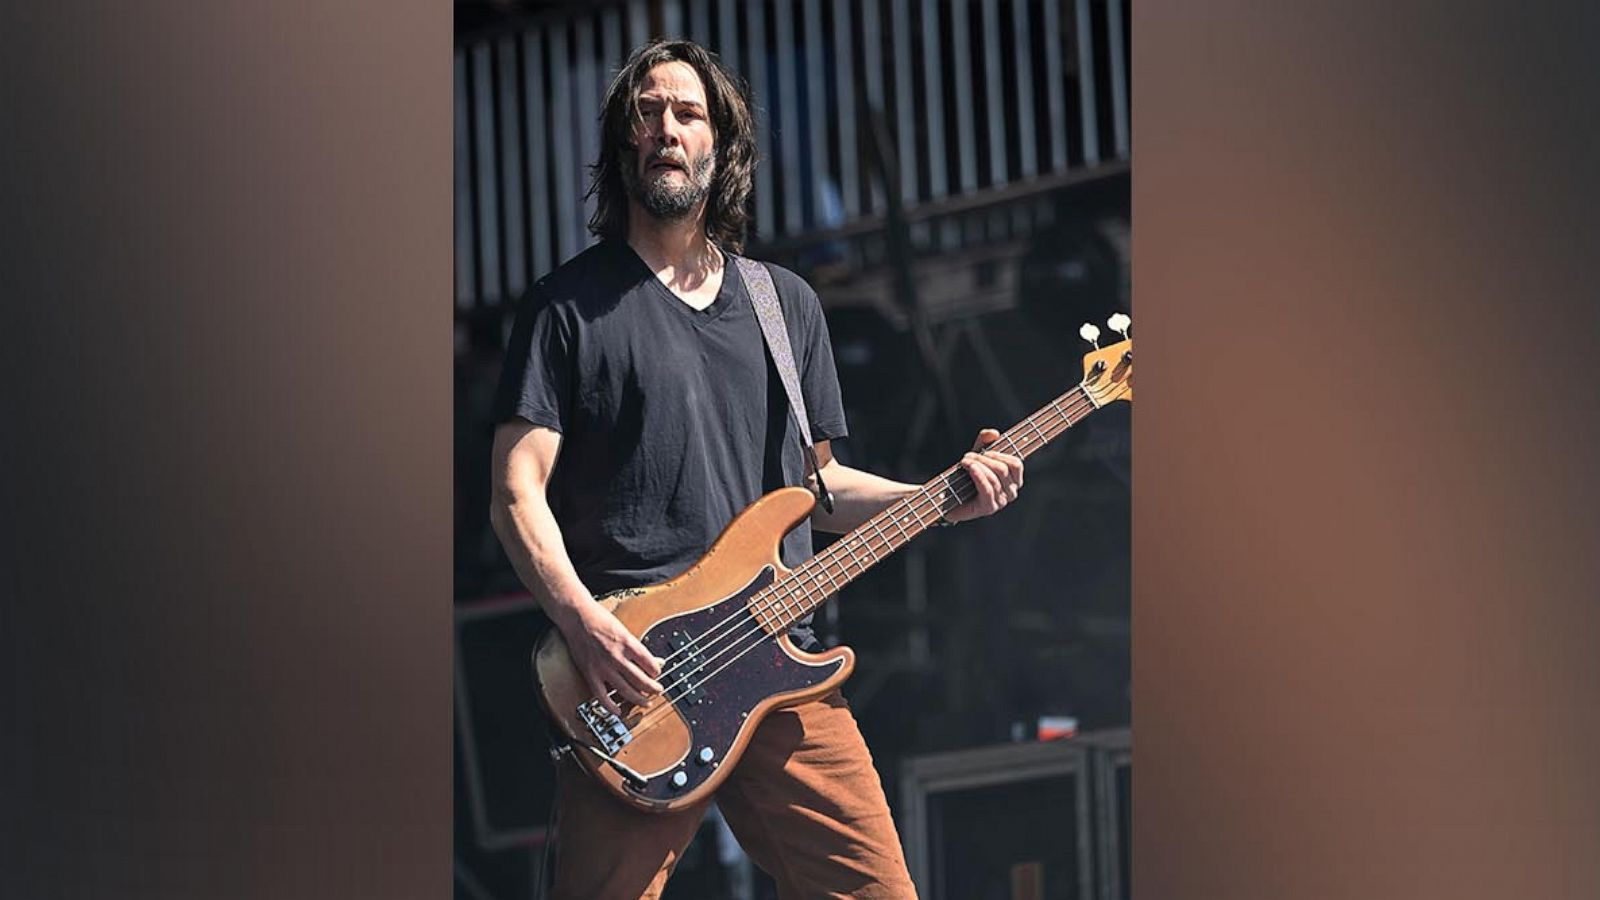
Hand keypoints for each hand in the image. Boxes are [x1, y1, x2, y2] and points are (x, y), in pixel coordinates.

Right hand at [558, 601, 664, 715]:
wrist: (577, 616)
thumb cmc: (600, 619)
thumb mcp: (624, 630)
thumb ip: (637, 648)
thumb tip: (653, 660)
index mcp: (627, 643)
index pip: (650, 664)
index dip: (657, 672)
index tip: (657, 674)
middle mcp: (616, 657)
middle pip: (641, 680)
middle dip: (652, 688)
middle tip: (658, 691)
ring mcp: (603, 667)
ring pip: (625, 690)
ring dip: (638, 699)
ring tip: (646, 702)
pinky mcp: (590, 673)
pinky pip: (601, 696)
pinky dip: (610, 706)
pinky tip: (618, 711)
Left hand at [944, 428, 1023, 523]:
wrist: (950, 497)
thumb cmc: (967, 476)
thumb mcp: (977, 454)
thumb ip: (985, 441)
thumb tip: (994, 433)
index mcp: (1014, 480)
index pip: (1016, 464)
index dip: (999, 454)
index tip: (984, 451)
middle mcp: (1011, 493)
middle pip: (1002, 469)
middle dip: (984, 459)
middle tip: (968, 456)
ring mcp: (1001, 502)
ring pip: (994, 477)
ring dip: (978, 465)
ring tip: (965, 462)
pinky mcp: (989, 508)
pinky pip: (988, 489)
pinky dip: (979, 475)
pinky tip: (970, 468)